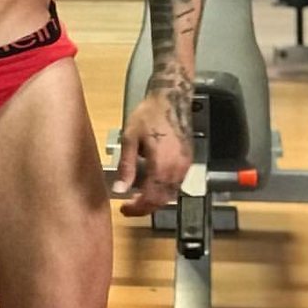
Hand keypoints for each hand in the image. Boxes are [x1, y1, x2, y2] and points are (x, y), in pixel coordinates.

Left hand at [112, 92, 192, 216]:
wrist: (172, 99)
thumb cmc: (149, 115)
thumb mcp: (130, 138)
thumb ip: (126, 166)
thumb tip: (120, 189)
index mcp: (162, 165)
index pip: (151, 198)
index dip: (137, 208)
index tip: (125, 209)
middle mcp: (177, 169)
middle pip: (162, 200)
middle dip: (145, 207)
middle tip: (129, 205)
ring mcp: (185, 165)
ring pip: (171, 193)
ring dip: (155, 198)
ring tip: (138, 196)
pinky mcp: (188, 160)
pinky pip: (177, 183)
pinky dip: (164, 189)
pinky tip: (152, 183)